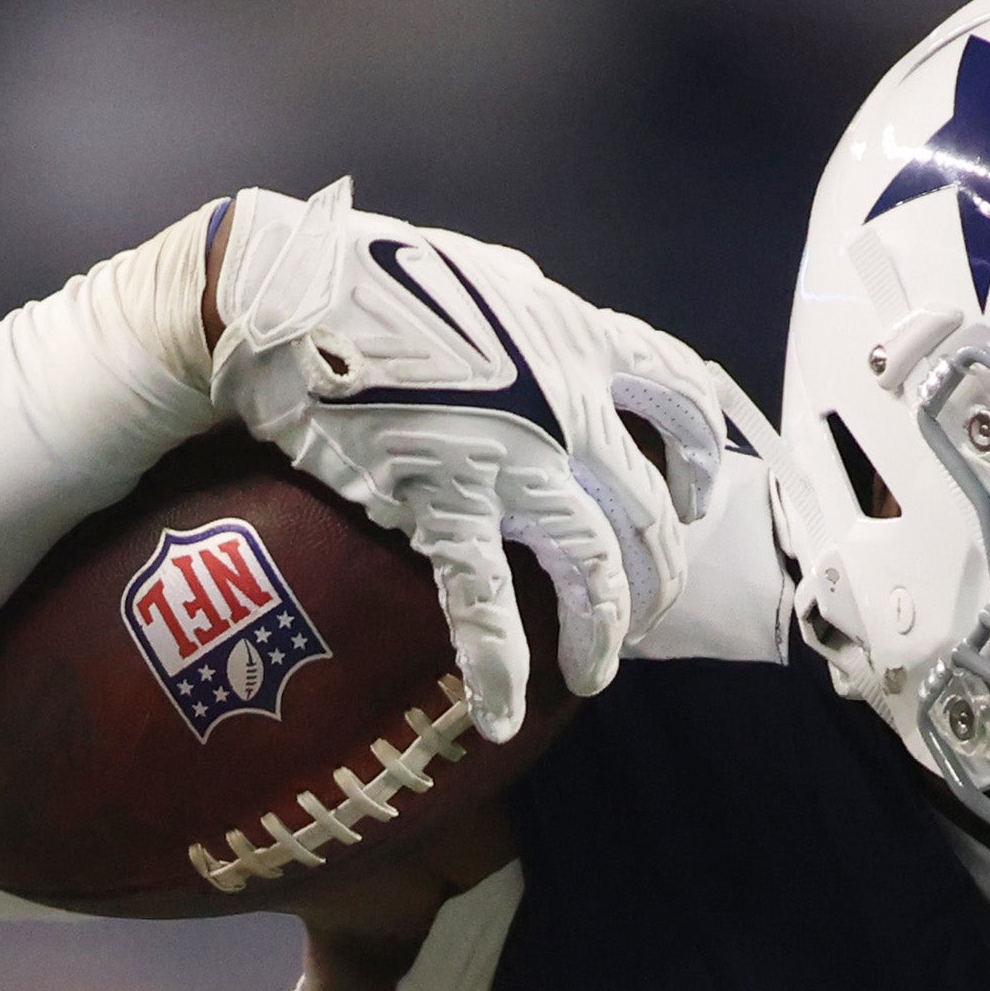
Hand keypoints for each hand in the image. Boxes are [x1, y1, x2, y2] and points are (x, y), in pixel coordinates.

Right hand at [208, 185, 739, 740]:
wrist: (290, 293)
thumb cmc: (379, 278)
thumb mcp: (489, 281)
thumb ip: (536, 323)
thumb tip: (553, 337)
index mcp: (580, 341)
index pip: (682, 397)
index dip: (698, 457)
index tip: (691, 500)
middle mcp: (566, 404)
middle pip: (644, 511)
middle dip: (654, 574)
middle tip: (641, 612)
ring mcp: (511, 458)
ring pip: (593, 566)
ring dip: (602, 632)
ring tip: (592, 674)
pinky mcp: (441, 500)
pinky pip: (484, 602)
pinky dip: (498, 666)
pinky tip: (498, 712)